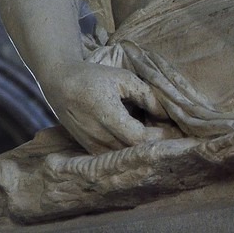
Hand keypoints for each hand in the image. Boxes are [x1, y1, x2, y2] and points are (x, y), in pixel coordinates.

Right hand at [42, 61, 168, 153]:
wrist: (60, 84)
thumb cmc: (93, 77)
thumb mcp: (122, 78)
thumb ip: (145, 95)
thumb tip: (165, 113)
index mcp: (107, 115)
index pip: (138, 138)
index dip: (158, 137)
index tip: (173, 131)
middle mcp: (98, 135)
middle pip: (132, 151)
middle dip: (153, 145)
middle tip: (171, 137)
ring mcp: (91, 144)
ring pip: (122, 156)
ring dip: (141, 150)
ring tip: (157, 139)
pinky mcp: (87, 148)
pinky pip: (111, 157)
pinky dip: (127, 152)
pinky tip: (138, 143)